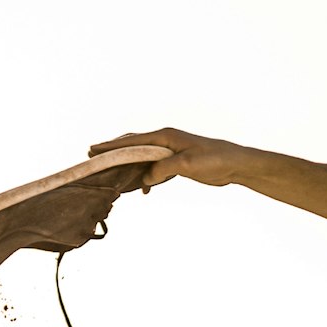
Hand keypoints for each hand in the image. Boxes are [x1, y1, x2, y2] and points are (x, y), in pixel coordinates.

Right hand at [88, 127, 234, 190]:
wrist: (234, 164)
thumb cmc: (214, 159)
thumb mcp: (186, 164)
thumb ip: (163, 169)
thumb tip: (144, 179)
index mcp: (165, 137)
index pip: (132, 141)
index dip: (111, 146)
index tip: (93, 149)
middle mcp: (164, 141)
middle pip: (132, 146)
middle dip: (112, 151)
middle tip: (92, 156)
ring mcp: (169, 152)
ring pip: (141, 158)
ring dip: (126, 165)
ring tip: (109, 172)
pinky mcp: (175, 163)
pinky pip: (153, 168)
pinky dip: (144, 177)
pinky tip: (142, 190)